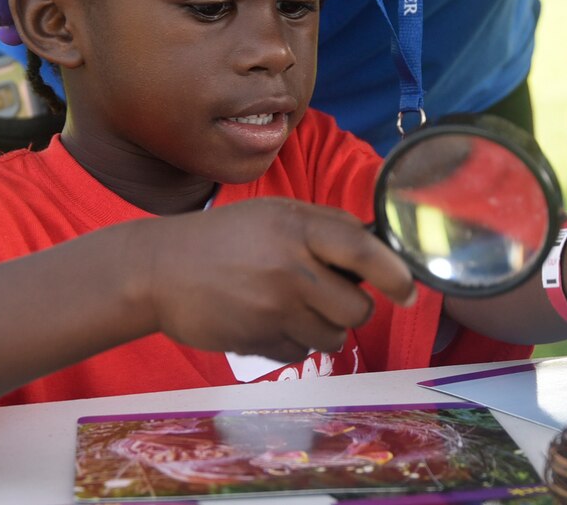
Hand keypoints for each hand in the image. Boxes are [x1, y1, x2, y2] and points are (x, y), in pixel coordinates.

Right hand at [145, 198, 415, 363]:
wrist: (158, 271)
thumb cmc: (222, 237)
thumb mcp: (272, 213)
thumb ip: (323, 224)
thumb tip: (375, 243)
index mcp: (295, 228)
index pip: (363, 251)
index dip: (395, 273)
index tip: (409, 290)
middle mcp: (289, 270)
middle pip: (358, 307)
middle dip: (351, 305)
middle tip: (327, 293)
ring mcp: (273, 309)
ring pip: (334, 335)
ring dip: (324, 325)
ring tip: (291, 305)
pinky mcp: (258, 342)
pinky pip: (302, 353)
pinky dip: (294, 342)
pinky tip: (268, 320)